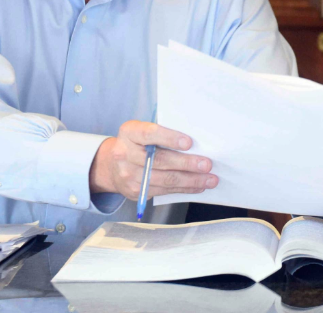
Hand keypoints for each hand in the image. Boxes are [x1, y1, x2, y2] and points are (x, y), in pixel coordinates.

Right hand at [89, 120, 216, 199]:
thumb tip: (196, 143)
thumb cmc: (137, 144)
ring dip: (191, 180)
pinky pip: (164, 191)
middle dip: (187, 163)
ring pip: (165, 179)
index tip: (189, 143)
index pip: (149, 134)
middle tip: (207, 164)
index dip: (169, 138)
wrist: (112, 165)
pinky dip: (184, 189)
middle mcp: (125, 153)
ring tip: (210, 179)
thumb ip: (162, 133)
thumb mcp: (142, 131)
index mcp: (129, 132)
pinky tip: (198, 186)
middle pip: (160, 160)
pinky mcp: (135, 191)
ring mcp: (129, 175)